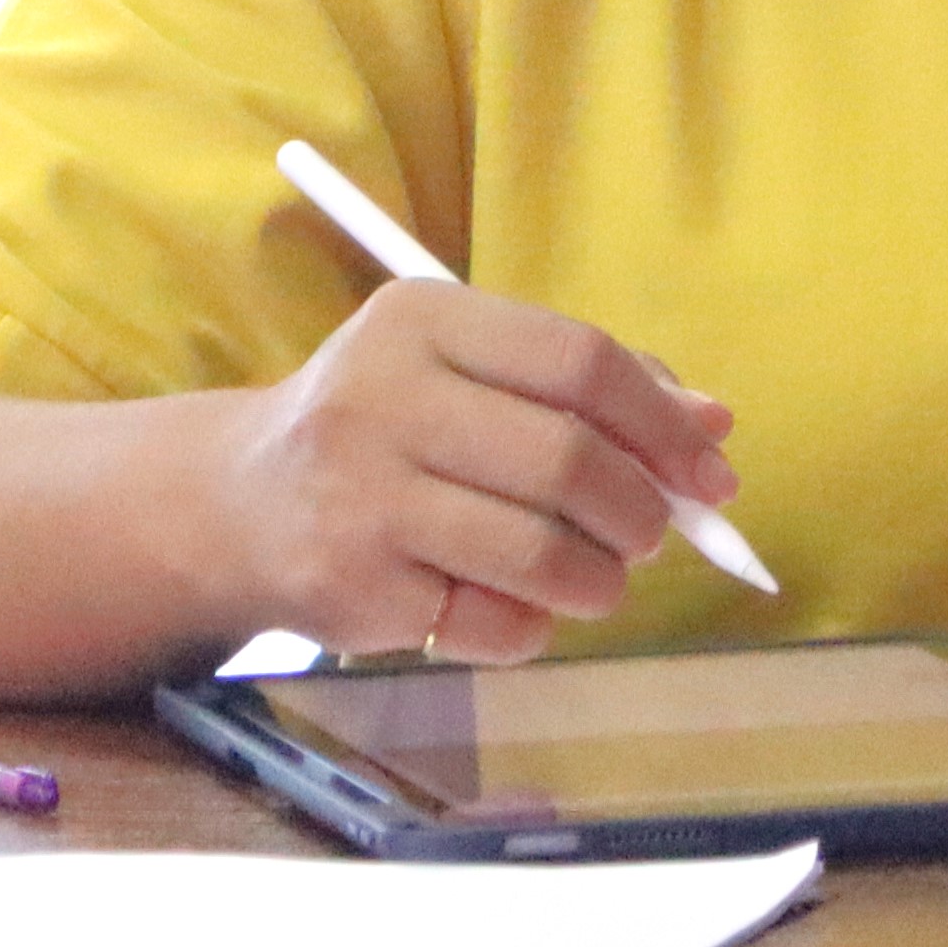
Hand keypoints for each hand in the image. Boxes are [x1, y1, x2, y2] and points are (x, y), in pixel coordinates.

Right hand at [217, 283, 742, 663]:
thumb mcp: (468, 373)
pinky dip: (530, 626)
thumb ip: (587, 388)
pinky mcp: (353, 587)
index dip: (663, 424)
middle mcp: (381, 397)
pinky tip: (510, 606)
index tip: (710, 474)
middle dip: (639, 512)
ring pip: (539, 552)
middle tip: (650, 535)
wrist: (235, 504)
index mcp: (423, 320)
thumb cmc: (384, 430)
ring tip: (596, 580)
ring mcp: (361, 496)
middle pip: (567, 460)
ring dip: (598, 580)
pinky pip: (493, 623)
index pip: (580, 361)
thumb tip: (712, 426)